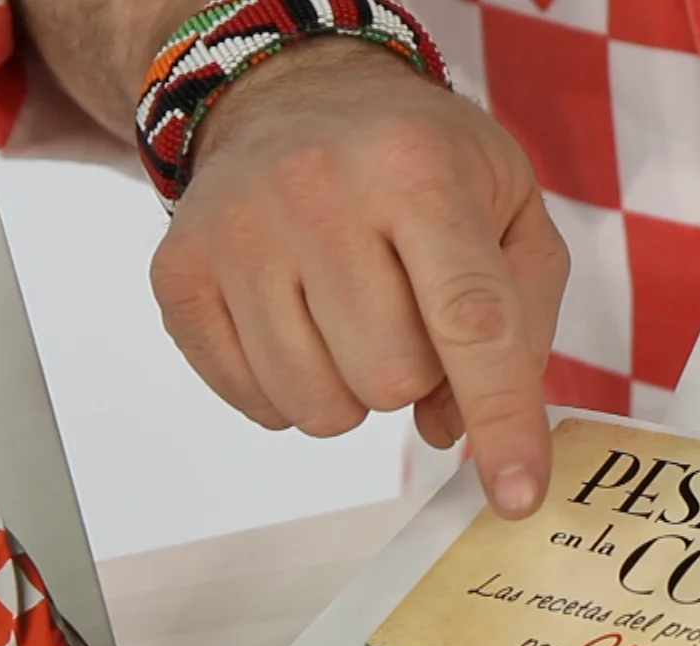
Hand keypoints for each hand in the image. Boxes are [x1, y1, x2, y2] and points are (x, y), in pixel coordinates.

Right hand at [148, 38, 569, 519]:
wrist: (297, 93)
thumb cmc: (424, 164)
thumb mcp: (512, 208)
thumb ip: (521, 322)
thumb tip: (455, 429)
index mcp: (418, 170)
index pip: (469, 320)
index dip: (502, 419)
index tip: (519, 497)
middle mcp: (317, 191)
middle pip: (392, 377)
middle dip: (419, 372)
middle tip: (409, 310)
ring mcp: (236, 232)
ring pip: (321, 406)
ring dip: (356, 389)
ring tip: (356, 314)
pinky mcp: (178, 272)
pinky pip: (256, 403)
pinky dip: (295, 390)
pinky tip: (304, 322)